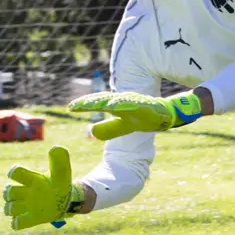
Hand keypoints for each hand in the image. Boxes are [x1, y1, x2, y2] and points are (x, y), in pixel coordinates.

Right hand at [3, 146, 83, 229]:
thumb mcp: (62, 172)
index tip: (14, 173)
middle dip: (10, 192)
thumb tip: (55, 148)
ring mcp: (27, 206)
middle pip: (9, 192)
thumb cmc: (61, 184)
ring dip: (12, 208)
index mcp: (32, 179)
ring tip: (24, 206)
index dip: (13, 172)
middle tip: (23, 193)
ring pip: (9, 208)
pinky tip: (23, 220)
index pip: (17, 173)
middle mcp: (26, 192)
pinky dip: (17, 223)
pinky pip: (16, 224)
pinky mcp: (30, 219)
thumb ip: (59, 161)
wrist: (67, 200)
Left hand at [68, 90, 202, 139]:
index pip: (97, 103)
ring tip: (88, 105)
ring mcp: (133, 102)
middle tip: (74, 106)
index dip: (84, 105)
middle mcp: (123, 101)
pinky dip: (123, 104)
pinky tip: (114, 105)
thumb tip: (90, 134)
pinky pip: (132, 104)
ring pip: (115, 101)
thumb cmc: (142, 118)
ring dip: (102, 102)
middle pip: (102, 100)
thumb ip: (107, 129)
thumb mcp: (122, 126)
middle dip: (88, 102)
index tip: (70, 107)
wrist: (165, 116)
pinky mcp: (144, 105)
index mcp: (116, 105)